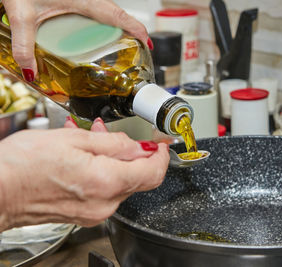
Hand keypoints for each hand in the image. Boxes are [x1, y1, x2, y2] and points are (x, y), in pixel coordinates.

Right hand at [0, 119, 168, 230]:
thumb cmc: (23, 165)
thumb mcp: (73, 139)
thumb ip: (113, 143)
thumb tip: (139, 146)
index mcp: (107, 181)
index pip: (152, 171)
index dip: (162, 155)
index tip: (161, 143)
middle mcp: (105, 203)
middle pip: (138, 177)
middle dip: (133, 152)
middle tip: (116, 133)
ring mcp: (95, 212)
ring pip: (121, 182)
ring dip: (115, 160)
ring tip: (93, 139)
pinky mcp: (85, 214)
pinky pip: (106, 191)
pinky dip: (104, 172)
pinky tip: (86, 157)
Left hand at [2, 0, 151, 80]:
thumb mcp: (21, 13)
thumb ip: (24, 44)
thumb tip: (31, 70)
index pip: (117, 15)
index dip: (136, 29)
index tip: (147, 43)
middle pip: (117, 13)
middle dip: (130, 29)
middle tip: (137, 46)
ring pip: (107, 10)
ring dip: (117, 24)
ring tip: (120, 41)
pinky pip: (96, 8)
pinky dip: (103, 20)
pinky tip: (94, 30)